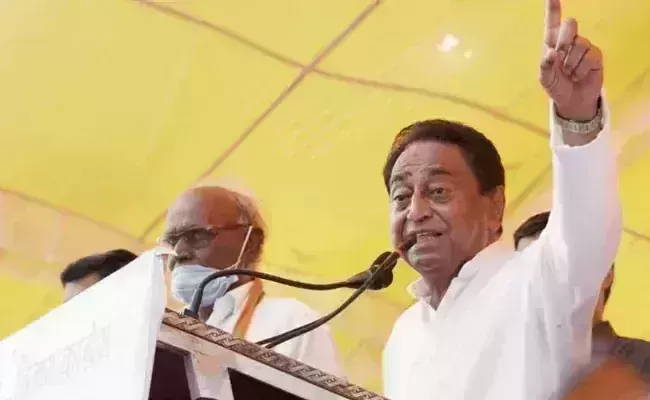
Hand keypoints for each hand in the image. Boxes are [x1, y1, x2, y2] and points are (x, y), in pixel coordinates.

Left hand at [540, 0, 602, 120]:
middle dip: (564, 40)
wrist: (572, 101)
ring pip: (580, 43)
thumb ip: (544, 66)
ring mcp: (583, 47)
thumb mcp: (545, 79)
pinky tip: (578, 75)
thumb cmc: (556, 86)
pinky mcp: (595, 55)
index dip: (553, 8)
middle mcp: (568, 41)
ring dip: (571, 62)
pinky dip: (581, 69)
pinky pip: (590, 56)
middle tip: (560, 57)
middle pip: (570, 24)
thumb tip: (550, 53)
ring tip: (569, 73)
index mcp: (551, 43)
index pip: (552, 22)